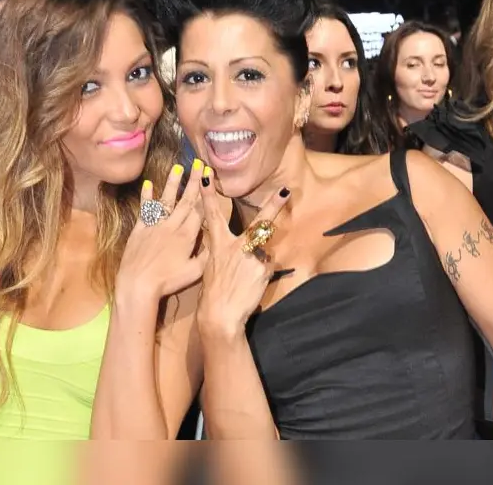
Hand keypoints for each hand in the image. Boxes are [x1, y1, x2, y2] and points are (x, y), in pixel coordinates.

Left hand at [114, 161, 207, 307]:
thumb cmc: (168, 281)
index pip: (199, 210)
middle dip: (194, 182)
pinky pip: (145, 210)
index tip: (211, 177)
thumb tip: (216, 242)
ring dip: (173, 184)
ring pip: (166, 200)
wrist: (137, 284)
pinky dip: (147, 197)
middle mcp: (172, 226)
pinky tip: (148, 184)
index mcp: (187, 236)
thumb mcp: (194, 273)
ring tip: (178, 167)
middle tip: (199, 164)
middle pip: (186, 200)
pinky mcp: (139, 230)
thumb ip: (207, 256)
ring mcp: (154, 226)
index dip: (206, 193)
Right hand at [196, 168, 291, 341]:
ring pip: (264, 253)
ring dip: (259, 263)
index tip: (206, 177)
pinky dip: (263, 275)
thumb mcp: (212, 268)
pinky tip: (253, 286)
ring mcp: (252, 257)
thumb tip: (242, 251)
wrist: (220, 314)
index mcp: (219, 245)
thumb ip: (227, 254)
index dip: (209, 195)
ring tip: (246, 281)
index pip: (213, 215)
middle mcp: (237, 247)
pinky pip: (267, 268)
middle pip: (259, 223)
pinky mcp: (263, 269)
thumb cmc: (213, 293)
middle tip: (286, 190)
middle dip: (273, 205)